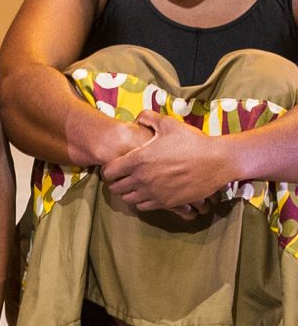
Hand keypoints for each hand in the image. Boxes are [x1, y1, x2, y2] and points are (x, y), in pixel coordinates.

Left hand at [101, 110, 227, 213]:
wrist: (218, 161)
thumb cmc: (192, 141)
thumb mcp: (168, 124)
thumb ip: (148, 118)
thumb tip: (137, 119)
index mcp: (138, 160)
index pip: (109, 172)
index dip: (108, 169)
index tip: (115, 166)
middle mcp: (142, 178)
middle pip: (115, 188)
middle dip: (116, 182)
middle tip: (122, 177)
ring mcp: (154, 192)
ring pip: (127, 199)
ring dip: (127, 193)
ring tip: (134, 186)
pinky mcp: (166, 203)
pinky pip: (143, 207)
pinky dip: (141, 202)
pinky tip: (147, 193)